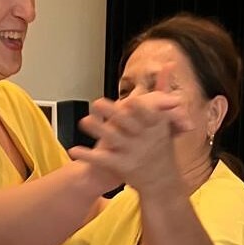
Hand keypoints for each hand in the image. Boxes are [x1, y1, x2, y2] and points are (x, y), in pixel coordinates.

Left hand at [68, 67, 191, 192]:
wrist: (162, 180)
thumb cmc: (161, 143)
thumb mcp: (166, 118)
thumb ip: (162, 91)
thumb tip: (169, 63)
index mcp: (156, 124)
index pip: (149, 115)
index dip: (140, 109)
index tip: (130, 100)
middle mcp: (144, 138)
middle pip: (127, 124)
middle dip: (113, 114)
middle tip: (96, 102)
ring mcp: (132, 153)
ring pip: (112, 139)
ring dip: (97, 129)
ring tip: (82, 121)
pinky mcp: (122, 166)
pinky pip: (102, 160)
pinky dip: (87, 155)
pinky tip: (73, 149)